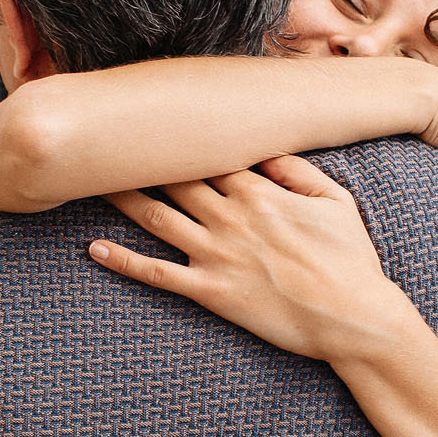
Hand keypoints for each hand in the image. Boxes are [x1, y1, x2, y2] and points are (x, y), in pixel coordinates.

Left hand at [89, 158, 419, 365]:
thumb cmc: (351, 260)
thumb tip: (265, 150)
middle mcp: (230, 216)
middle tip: (99, 137)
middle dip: (134, 155)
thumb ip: (298, 170)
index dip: (173, 134)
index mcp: (259, 190)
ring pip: (155, 216)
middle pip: (171, 177)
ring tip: (84, 180)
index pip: (206, 152)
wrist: (354, 318)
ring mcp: (216, 254)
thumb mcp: (335, 201)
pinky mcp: (210, 292)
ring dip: (118, 196)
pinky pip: (157, 273)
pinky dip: (122, 260)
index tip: (146, 118)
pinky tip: (94, 248)